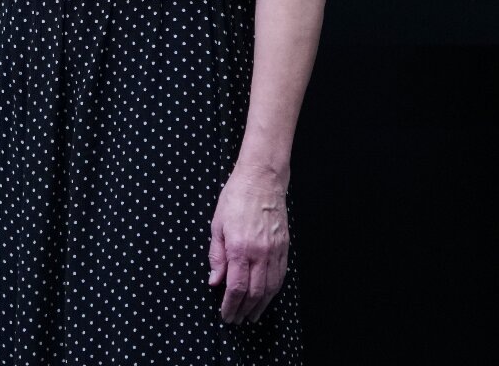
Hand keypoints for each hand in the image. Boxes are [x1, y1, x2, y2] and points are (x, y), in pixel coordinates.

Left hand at [208, 163, 289, 323]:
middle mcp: (259, 253)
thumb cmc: (236, 198)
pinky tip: (267, 296)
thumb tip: (215, 281)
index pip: (236, 288)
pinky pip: (280, 276)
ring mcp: (274, 251)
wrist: (261, 179)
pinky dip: (273, 291)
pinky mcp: (284, 247)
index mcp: (239, 248)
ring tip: (252, 315)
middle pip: (254, 293)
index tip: (225, 315)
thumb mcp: (217, 225)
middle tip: (236, 320)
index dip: (230, 306)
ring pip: (270, 288)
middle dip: (244, 310)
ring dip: (260, 305)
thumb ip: (216, 255)